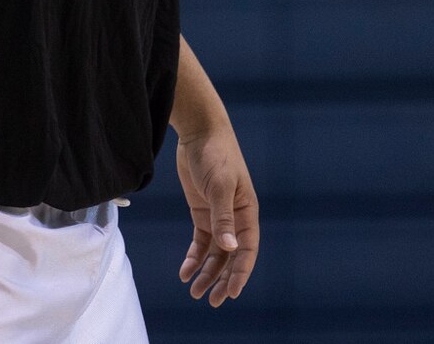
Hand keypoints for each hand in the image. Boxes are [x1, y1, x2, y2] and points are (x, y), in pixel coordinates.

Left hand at [176, 123, 258, 306]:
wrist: (199, 131)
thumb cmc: (216, 154)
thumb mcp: (220, 185)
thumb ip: (223, 217)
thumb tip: (230, 247)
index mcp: (247, 211)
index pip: (248, 249)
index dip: (241, 272)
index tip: (233, 293)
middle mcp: (235, 217)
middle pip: (232, 256)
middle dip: (224, 279)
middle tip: (214, 301)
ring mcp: (218, 215)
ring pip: (216, 253)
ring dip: (207, 273)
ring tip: (195, 293)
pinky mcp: (202, 211)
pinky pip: (200, 242)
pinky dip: (194, 258)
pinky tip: (185, 272)